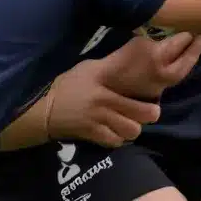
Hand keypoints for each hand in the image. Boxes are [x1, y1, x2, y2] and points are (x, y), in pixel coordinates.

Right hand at [45, 33, 200, 147]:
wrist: (44, 107)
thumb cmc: (69, 84)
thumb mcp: (89, 69)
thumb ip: (110, 67)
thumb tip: (133, 58)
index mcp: (102, 85)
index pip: (131, 95)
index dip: (149, 103)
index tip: (156, 103)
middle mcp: (102, 104)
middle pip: (136, 117)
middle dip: (146, 116)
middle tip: (149, 113)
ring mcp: (96, 121)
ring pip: (129, 132)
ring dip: (132, 128)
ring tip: (130, 122)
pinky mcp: (91, 135)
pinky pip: (114, 142)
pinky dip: (118, 139)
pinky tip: (115, 132)